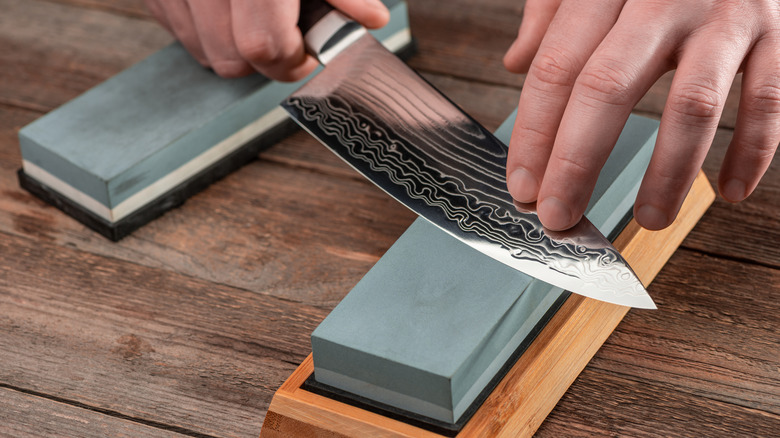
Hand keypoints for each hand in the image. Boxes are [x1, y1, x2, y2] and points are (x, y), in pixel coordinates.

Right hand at [144, 0, 389, 80]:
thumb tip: (369, 16)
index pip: (262, 43)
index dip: (291, 60)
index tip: (307, 55)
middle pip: (230, 57)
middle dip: (265, 58)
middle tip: (288, 37)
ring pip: (203, 50)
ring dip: (234, 46)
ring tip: (257, 16)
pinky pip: (180, 29)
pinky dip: (206, 27)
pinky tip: (226, 4)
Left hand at [503, 0, 779, 229]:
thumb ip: (552, 10)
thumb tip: (516, 62)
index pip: (557, 68)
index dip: (535, 133)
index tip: (523, 187)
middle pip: (608, 88)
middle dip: (577, 162)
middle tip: (558, 217)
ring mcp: (727, 12)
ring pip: (692, 104)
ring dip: (668, 172)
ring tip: (649, 218)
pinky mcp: (778, 29)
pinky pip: (770, 98)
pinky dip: (754, 150)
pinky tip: (730, 191)